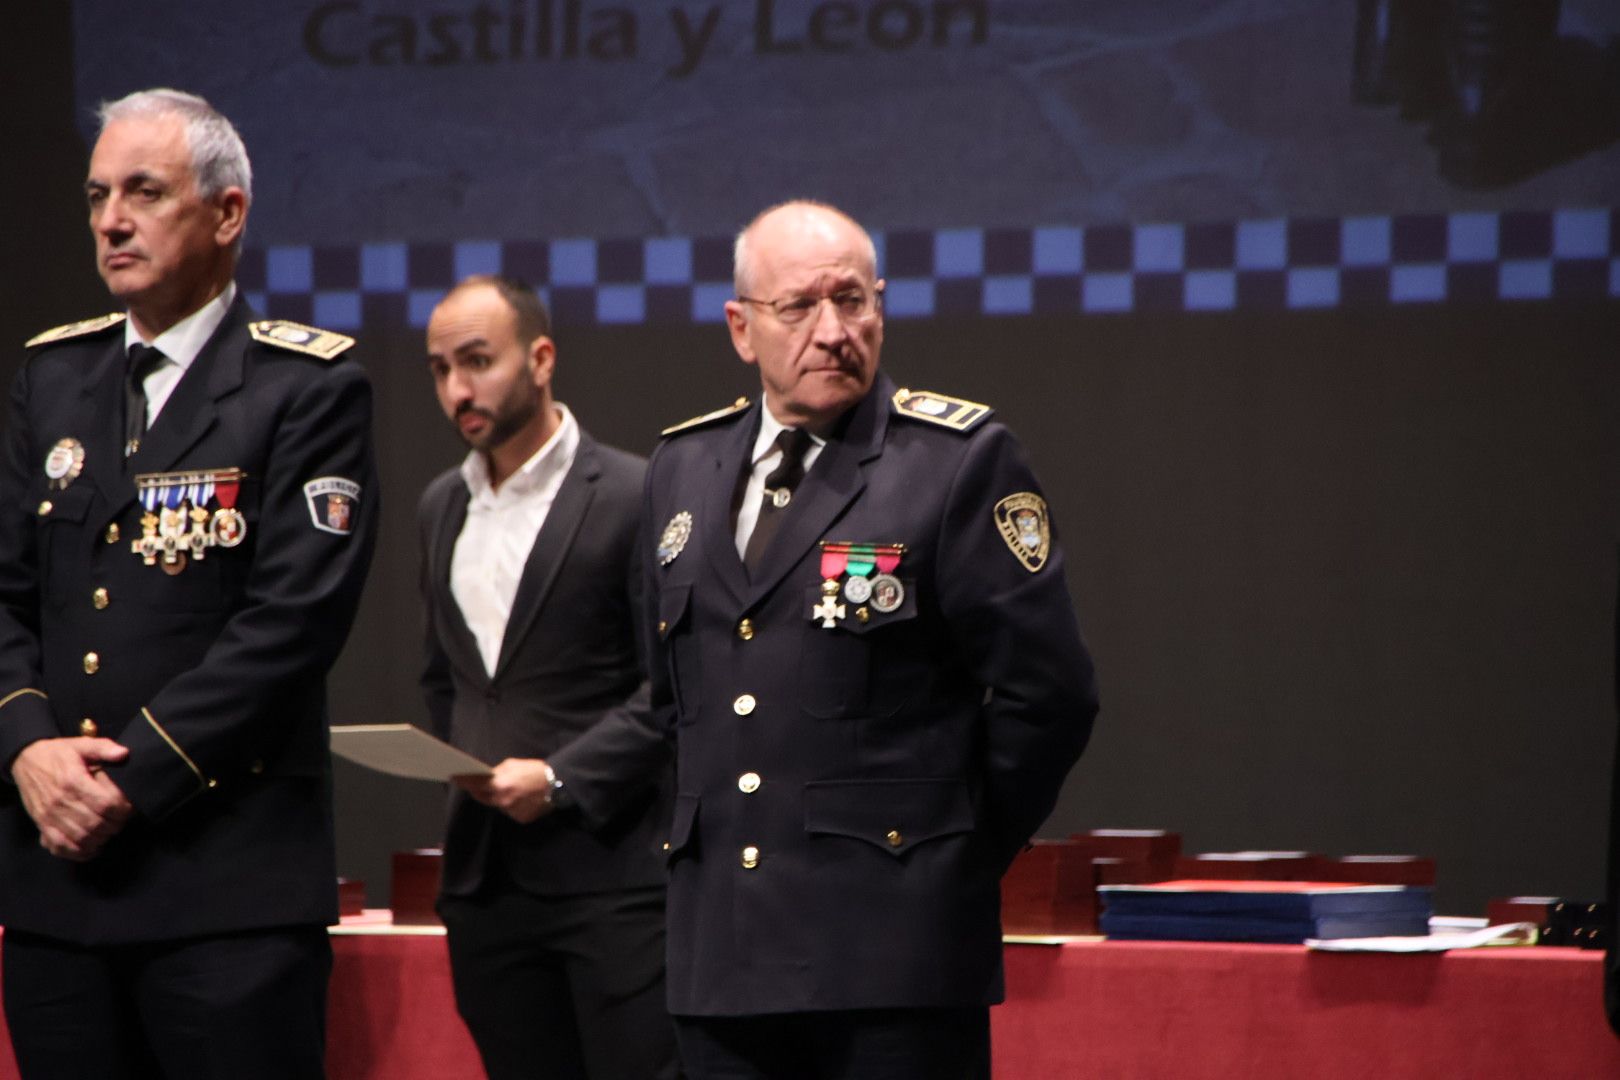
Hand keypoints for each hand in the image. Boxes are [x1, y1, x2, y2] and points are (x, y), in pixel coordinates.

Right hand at [10, 737, 134, 860]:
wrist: (26, 761)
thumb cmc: (58, 754)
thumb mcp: (81, 744)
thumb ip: (103, 747)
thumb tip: (123, 754)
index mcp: (73, 781)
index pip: (105, 804)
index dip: (122, 810)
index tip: (128, 808)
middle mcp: (60, 802)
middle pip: (96, 824)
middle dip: (115, 825)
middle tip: (121, 821)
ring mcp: (49, 816)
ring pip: (81, 838)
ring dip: (100, 839)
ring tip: (108, 831)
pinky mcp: (42, 825)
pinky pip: (60, 847)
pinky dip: (78, 852)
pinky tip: (92, 847)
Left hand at [452, 758, 557, 823]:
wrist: (558, 785)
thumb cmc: (535, 771)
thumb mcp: (514, 765)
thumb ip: (497, 772)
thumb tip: (486, 776)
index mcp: (500, 785)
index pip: (475, 784)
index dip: (463, 781)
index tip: (454, 777)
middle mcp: (502, 801)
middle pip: (482, 797)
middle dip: (481, 791)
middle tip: (486, 784)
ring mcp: (511, 812)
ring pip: (497, 805)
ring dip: (500, 798)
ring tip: (515, 789)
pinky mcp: (520, 819)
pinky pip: (510, 812)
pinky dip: (513, 805)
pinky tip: (523, 798)